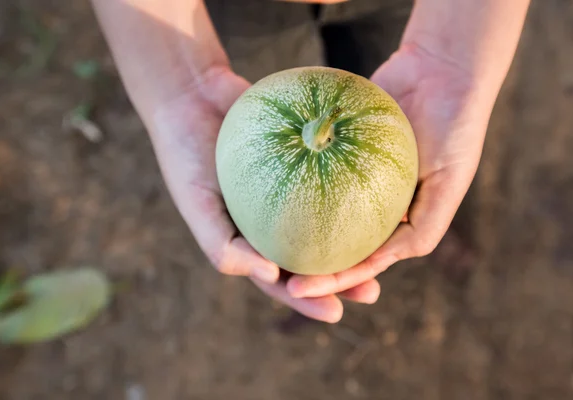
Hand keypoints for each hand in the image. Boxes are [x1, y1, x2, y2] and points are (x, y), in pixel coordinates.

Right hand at [149, 67, 378, 322]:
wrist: (192, 97)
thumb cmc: (186, 155)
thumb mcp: (197, 203)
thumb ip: (223, 246)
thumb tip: (271, 277)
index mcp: (248, 240)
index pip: (280, 280)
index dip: (306, 300)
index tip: (336, 314)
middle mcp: (272, 221)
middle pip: (311, 258)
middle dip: (341, 280)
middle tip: (372, 293)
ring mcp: (289, 191)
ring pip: (327, 222)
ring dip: (355, 241)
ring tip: (386, 252)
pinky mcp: (302, 160)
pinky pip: (329, 178)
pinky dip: (351, 189)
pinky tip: (378, 195)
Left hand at [282, 44, 490, 300]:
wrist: (442, 71)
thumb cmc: (455, 129)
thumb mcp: (449, 184)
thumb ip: (424, 228)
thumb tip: (380, 264)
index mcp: (399, 222)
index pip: (360, 261)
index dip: (331, 280)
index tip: (297, 290)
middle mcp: (374, 203)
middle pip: (333, 241)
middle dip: (306, 262)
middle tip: (271, 273)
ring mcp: (354, 176)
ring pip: (318, 208)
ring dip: (293, 226)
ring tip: (261, 240)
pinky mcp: (338, 145)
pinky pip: (312, 165)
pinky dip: (293, 178)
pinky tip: (264, 191)